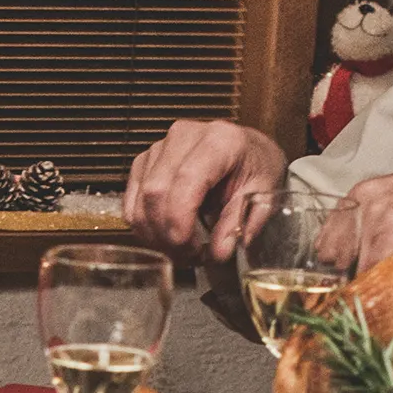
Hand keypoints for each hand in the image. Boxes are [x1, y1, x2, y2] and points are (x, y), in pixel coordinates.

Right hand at [122, 117, 287, 264]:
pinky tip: (164, 235)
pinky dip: (143, 225)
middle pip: (156, 192)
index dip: (180, 222)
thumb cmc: (255, 167)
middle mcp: (184, 137)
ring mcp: (160, 147)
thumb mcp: (261, 195)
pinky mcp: (145, 160)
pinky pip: (131, 199)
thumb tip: (218, 251)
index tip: (191, 250)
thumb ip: (239, 223)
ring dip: (154, 234)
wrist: (247, 150)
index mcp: (219, 140)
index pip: (186, 180)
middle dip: (167, 235)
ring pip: (140, 199)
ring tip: (179, 248)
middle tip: (188, 256)